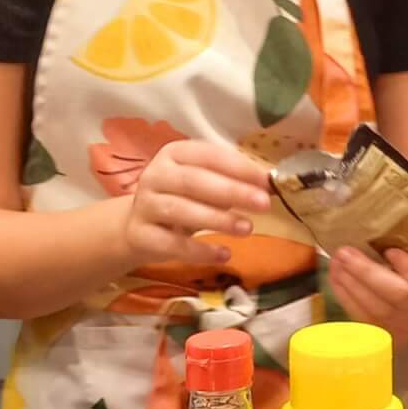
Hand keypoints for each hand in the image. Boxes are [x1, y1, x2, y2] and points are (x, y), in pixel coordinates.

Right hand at [119, 139, 273, 266]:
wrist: (140, 227)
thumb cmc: (181, 199)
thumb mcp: (204, 184)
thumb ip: (231, 181)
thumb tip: (267, 186)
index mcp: (175, 154)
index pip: (208, 155)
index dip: (238, 167)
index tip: (266, 181)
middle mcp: (156, 175)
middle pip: (194, 181)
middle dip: (231, 192)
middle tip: (263, 204)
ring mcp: (145, 205)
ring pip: (180, 210)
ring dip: (217, 219)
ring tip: (247, 229)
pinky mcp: (141, 235)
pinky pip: (172, 244)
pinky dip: (200, 250)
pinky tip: (224, 254)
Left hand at [327, 243, 407, 348]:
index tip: (390, 251)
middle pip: (395, 297)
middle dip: (367, 274)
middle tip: (345, 252)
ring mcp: (405, 328)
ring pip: (375, 309)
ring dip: (350, 284)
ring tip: (336, 260)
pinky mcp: (385, 336)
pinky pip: (362, 318)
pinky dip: (346, 297)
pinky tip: (335, 277)